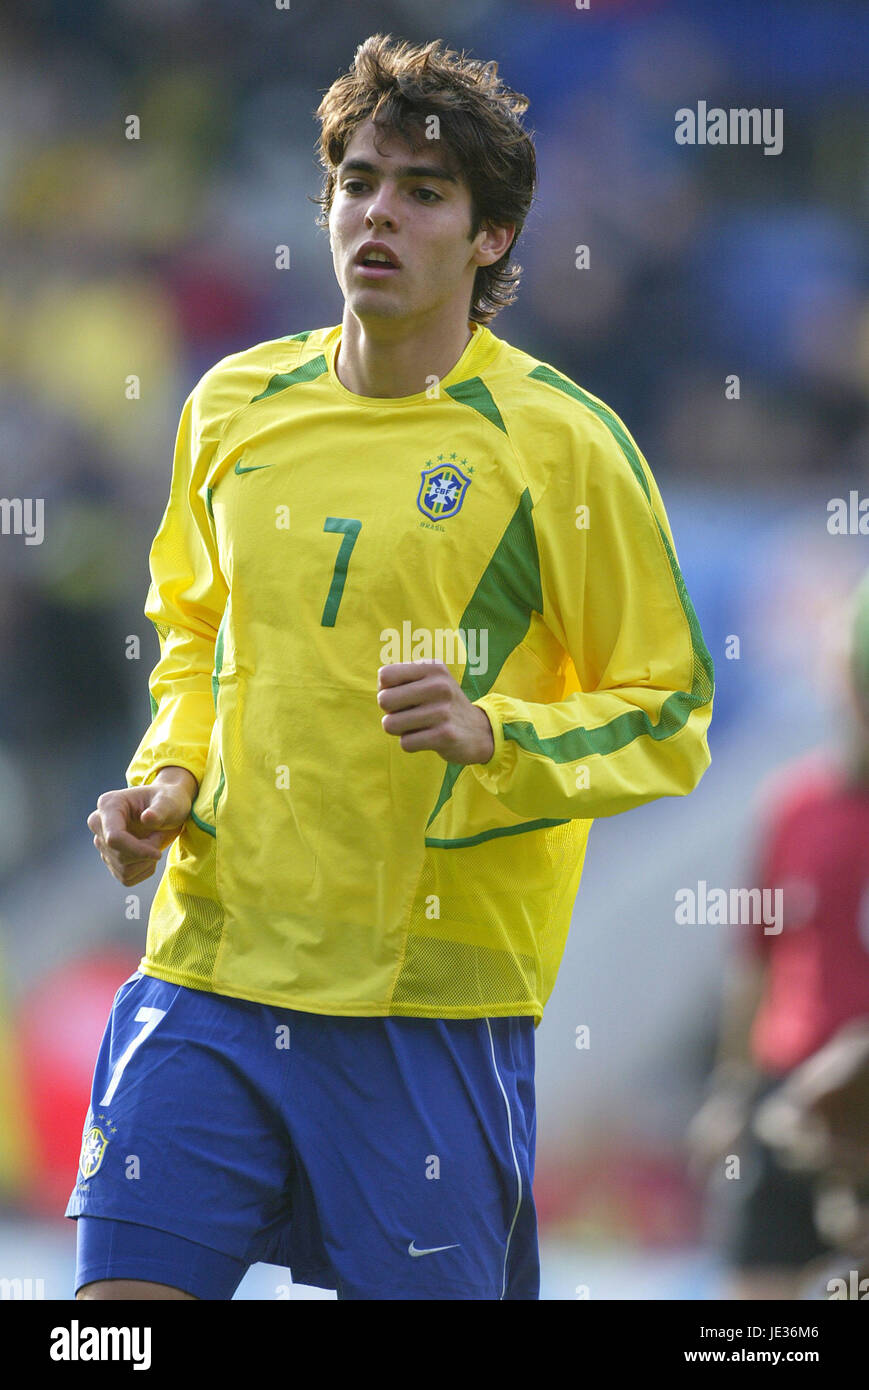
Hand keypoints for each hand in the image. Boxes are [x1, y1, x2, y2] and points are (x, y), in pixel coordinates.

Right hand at [87, 766, 197, 886]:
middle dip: (145, 852)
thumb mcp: (170, 802)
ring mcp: (102, 843)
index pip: (114, 838)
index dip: (137, 850)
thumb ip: (160, 810)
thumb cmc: (169, 801)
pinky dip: (144, 870)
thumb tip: (147, 818)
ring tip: (154, 841)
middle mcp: (99, 824)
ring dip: (146, 862)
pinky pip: (126, 878)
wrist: (167, 809)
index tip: (158, 853)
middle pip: (118, 855)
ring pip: (123, 870)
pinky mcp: (110, 859)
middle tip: (159, 836)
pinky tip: (150, 854)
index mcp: (109, 805)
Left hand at [377, 661, 494, 764]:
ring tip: (418, 726)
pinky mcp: (444, 735)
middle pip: (384, 700)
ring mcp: (443, 711)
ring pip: (390, 724)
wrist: (480, 731)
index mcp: (433, 668)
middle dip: (390, 712)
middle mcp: (439, 686)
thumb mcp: (430, 681)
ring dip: (399, 730)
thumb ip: (402, 678)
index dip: (386, 689)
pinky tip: (427, 738)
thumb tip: (381, 691)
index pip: (385, 675)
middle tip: (409, 714)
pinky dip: (411, 744)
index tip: (402, 696)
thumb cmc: (442, 705)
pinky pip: (405, 743)